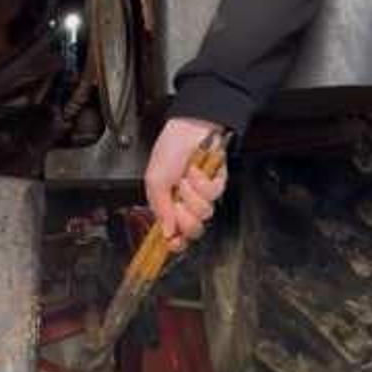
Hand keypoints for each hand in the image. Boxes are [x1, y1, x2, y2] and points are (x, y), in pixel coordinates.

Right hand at [144, 117, 228, 252]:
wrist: (190, 128)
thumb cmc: (169, 149)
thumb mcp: (154, 180)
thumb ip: (160, 208)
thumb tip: (166, 232)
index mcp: (167, 205)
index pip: (173, 234)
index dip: (175, 242)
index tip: (174, 243)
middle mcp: (185, 203)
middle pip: (192, 230)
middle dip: (185, 216)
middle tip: (179, 201)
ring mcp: (202, 195)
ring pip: (204, 213)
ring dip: (193, 193)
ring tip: (186, 178)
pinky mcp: (217, 185)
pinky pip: (214, 194)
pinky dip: (203, 181)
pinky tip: (197, 171)